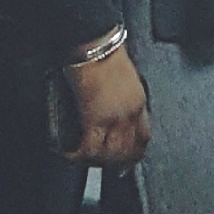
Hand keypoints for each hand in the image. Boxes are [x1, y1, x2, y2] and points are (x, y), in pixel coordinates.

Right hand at [60, 42, 151, 169]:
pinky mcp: (96, 118)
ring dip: (95, 161)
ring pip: (109, 154)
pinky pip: (89, 148)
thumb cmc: (104, 54)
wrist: (95, 44)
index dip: (135, 153)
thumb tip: (109, 108)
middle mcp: (131, 113)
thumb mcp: (124, 78)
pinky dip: (78, 155)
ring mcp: (115, 118)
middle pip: (128, 151)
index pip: (144, 137)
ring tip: (83, 160)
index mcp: (139, 102)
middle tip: (103, 168)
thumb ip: (121, 96)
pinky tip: (70, 154)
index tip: (127, 162)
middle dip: (115, 164)